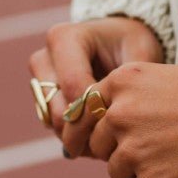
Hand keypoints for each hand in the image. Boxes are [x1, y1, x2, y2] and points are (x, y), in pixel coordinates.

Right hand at [29, 16, 164, 155]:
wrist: (118, 41)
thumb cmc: (130, 43)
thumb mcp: (139, 52)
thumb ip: (128, 80)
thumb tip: (119, 113)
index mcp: (63, 38)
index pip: (73, 86)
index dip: (97, 110)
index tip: (123, 123)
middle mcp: (43, 58)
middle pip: (58, 109)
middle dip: (88, 128)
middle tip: (118, 139)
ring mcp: (38, 80)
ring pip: (53, 122)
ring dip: (81, 136)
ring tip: (112, 138)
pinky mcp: (41, 98)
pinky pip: (54, 126)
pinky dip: (76, 135)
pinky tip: (101, 134)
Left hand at [85, 61, 177, 177]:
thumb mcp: (163, 79)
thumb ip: (128, 98)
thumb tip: (99, 127)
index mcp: (121, 81)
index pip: (86, 111)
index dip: (101, 126)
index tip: (115, 135)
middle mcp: (120, 114)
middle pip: (99, 144)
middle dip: (122, 149)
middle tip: (160, 145)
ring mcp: (133, 150)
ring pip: (116, 172)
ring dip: (139, 171)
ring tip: (176, 157)